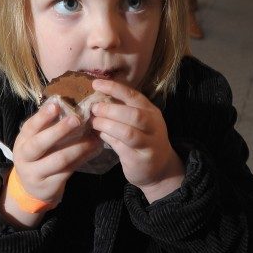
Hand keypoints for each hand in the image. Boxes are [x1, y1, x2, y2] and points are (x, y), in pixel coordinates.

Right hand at [11, 103, 102, 206]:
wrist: (31, 189)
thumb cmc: (38, 157)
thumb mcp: (36, 141)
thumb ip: (47, 127)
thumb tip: (66, 105)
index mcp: (22, 141)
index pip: (30, 127)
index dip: (42, 116)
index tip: (57, 105)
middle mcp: (24, 157)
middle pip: (39, 143)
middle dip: (59, 130)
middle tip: (77, 119)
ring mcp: (35, 173)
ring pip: (59, 159)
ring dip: (79, 147)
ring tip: (93, 139)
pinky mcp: (49, 186)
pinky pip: (69, 170)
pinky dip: (83, 159)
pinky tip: (93, 151)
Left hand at [91, 80, 183, 202]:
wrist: (159, 169)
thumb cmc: (143, 140)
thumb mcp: (139, 122)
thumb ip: (123, 110)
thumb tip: (96, 98)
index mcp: (151, 111)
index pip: (133, 95)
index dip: (114, 88)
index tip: (96, 84)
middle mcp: (153, 126)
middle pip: (132, 114)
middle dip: (109, 109)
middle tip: (93, 108)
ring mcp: (149, 144)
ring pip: (127, 132)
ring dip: (107, 125)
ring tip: (94, 122)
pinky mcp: (140, 159)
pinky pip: (121, 147)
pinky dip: (107, 139)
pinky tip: (99, 135)